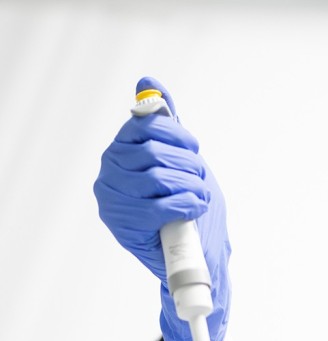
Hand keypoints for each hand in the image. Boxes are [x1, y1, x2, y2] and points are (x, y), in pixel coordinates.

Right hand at [93, 76, 230, 340]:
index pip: (143, 127)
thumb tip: (147, 81)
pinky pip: (159, 206)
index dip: (176, 135)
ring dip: (191, 185)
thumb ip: (163, 123)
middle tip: (201, 178)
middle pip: (152, 152)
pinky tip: (193, 209)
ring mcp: (113, 201)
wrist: (196, 256)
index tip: (194, 149)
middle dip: (188, 164)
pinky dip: (186, 204)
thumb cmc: (188, 205)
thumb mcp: (180, 158)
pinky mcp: (124, 227)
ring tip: (200, 197)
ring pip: (158, 177)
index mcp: (120, 151)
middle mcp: (109, 173)